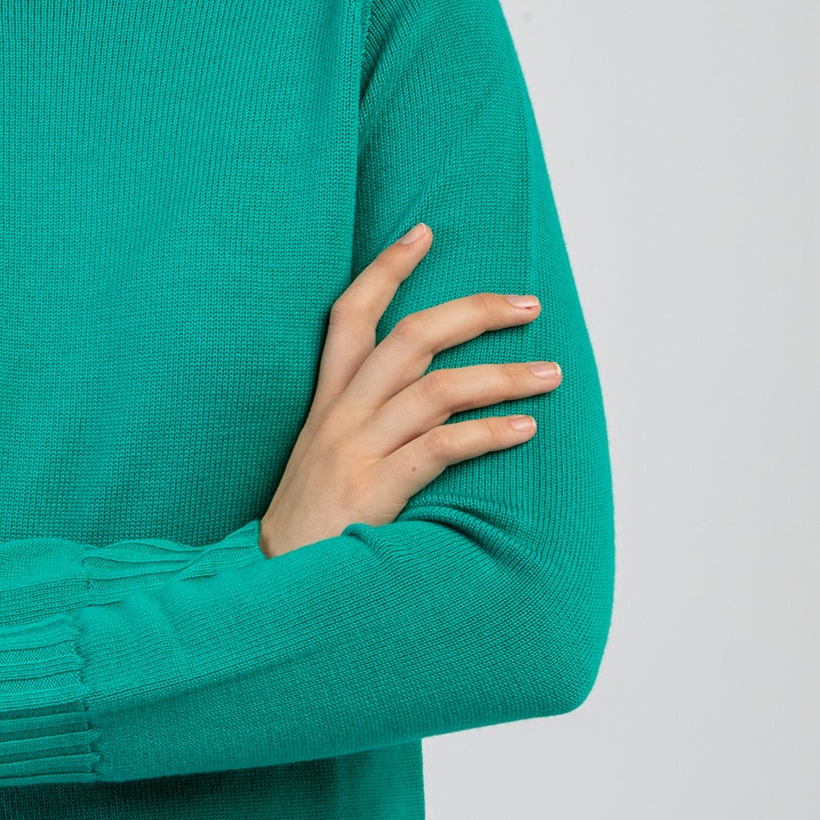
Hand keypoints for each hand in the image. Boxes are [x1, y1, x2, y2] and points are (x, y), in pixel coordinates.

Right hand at [258, 223, 561, 556]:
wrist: (269, 587)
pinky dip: (487, 434)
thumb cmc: (309, 528)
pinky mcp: (373, 491)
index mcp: (327, 403)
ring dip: (502, 376)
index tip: (423, 232)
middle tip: (528, 304)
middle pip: (410, 337)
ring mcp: (355, 451)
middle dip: (473, 312)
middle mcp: (340, 416)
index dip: (386, 270)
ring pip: (436, 390)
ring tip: (550, 374)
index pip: (350, 315)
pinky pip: (440, 447)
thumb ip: (365, 425)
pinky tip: (523, 429)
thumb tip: (431, 402)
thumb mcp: (324, 462)